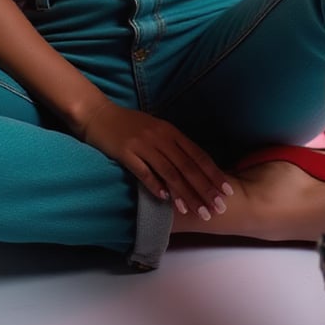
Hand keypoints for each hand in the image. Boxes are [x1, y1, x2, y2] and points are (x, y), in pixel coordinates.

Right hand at [80, 100, 232, 218]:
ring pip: (169, 172)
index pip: (198, 155)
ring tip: (195, 210)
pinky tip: (164, 200)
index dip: (213, 174)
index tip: (226, 192)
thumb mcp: (155, 129)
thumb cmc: (128, 124)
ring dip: (184, 194)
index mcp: (170, 131)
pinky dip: (155, 186)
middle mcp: (160, 137)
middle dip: (204, 189)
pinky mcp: (125, 152)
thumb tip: (192, 168)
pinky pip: (143, 172)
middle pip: (187, 166)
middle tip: (217, 208)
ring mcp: (143, 144)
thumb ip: (172, 146)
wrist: (97, 114)